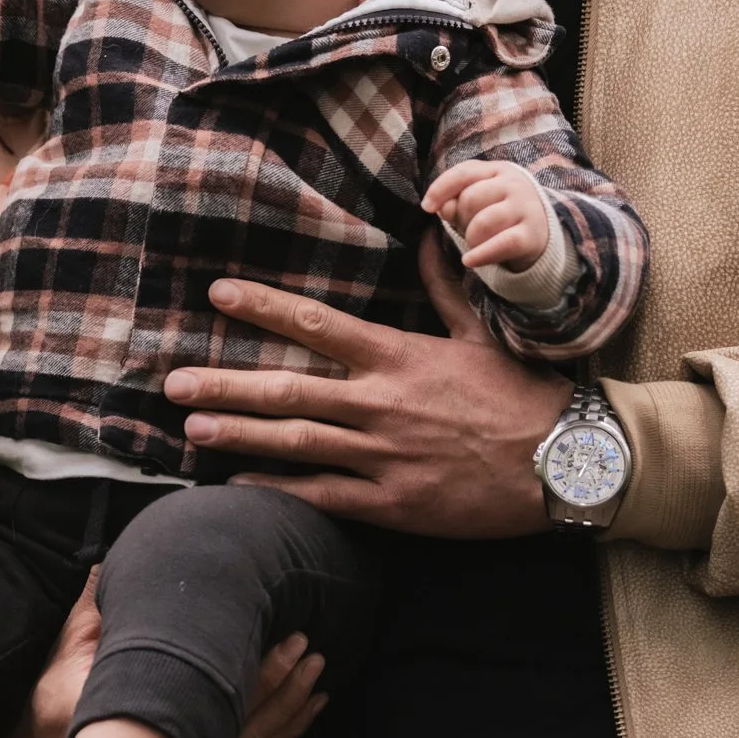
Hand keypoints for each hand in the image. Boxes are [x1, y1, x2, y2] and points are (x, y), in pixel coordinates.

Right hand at [18, 577, 327, 737]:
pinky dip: (289, 732)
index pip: (217, 697)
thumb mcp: (64, 662)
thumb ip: (92, 615)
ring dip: (293, 704)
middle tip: (307, 644)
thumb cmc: (55, 716)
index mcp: (149, 724)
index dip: (259, 670)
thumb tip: (109, 566)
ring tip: (317, 668)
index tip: (284, 636)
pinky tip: (312, 706)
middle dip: (282, 682)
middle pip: (248, 723)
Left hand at [166, 239, 569, 536]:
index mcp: (399, 356)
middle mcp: (382, 404)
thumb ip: (444, 287)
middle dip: (226, 382)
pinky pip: (323, 495)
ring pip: (296, 441)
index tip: (219, 294)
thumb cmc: (522, 396)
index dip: (263, 307)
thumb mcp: (481, 334)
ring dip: (238, 432)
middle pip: (288, 388)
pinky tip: (239, 483)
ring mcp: (385, 456)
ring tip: (191, 425)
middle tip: (173, 381)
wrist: (565, 463)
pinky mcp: (393, 503)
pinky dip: (277, 488)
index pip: (317, 324)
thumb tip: (428, 234)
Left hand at [422, 158, 549, 270]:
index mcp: (498, 170)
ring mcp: (525, 208)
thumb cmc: (500, 213)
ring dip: (471, 238)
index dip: (440, 189)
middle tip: (469, 229)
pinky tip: (470, 261)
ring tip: (475, 244)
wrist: (542, 232)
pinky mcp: (532, 235)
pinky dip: (481, 254)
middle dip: (461, 219)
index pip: (464, 172)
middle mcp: (514, 184)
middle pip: (470, 199)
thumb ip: (456, 200)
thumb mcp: (478, 201)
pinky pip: (500, 244)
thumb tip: (440, 207)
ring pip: (482, 223)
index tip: (426, 207)